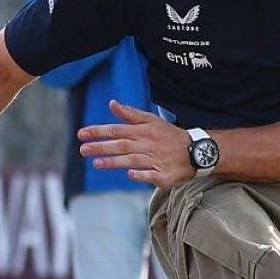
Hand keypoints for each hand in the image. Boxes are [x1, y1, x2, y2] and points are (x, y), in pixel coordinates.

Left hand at [79, 100, 195, 186]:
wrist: (198, 151)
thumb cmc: (171, 136)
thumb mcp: (153, 120)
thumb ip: (131, 114)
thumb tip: (112, 103)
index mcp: (145, 131)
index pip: (117, 130)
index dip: (99, 131)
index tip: (81, 134)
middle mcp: (149, 144)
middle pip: (122, 145)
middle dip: (102, 147)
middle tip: (83, 149)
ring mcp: (157, 160)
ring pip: (133, 159)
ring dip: (115, 161)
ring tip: (96, 163)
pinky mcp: (165, 175)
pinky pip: (152, 174)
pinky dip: (141, 174)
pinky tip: (129, 174)